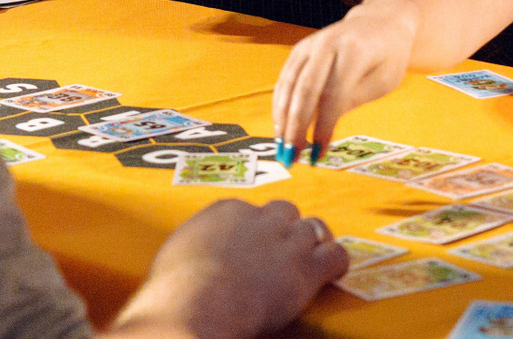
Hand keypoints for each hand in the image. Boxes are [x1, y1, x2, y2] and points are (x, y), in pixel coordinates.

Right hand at [112, 199, 346, 338]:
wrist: (196, 301)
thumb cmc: (176, 287)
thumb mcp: (179, 251)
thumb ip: (199, 243)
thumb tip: (198, 253)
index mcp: (227, 210)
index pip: (252, 210)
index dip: (256, 231)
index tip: (252, 248)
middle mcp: (260, 218)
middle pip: (285, 211)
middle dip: (285, 231)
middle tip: (282, 253)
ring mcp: (286, 241)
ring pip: (313, 228)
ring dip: (311, 245)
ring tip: (308, 261)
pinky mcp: (306, 268)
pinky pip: (336, 255)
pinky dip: (337, 262)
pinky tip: (331, 271)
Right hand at [272, 2, 419, 160]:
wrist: (379, 21)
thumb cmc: (387, 56)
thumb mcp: (383, 81)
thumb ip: (354, 99)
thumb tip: (322, 126)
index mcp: (355, 50)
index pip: (333, 94)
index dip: (324, 126)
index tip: (319, 154)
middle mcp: (327, 42)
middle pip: (305, 89)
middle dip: (296, 126)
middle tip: (291, 157)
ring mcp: (310, 44)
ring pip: (289, 84)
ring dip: (282, 119)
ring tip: (283, 149)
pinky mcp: (300, 49)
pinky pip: (285, 78)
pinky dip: (280, 105)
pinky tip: (280, 128)